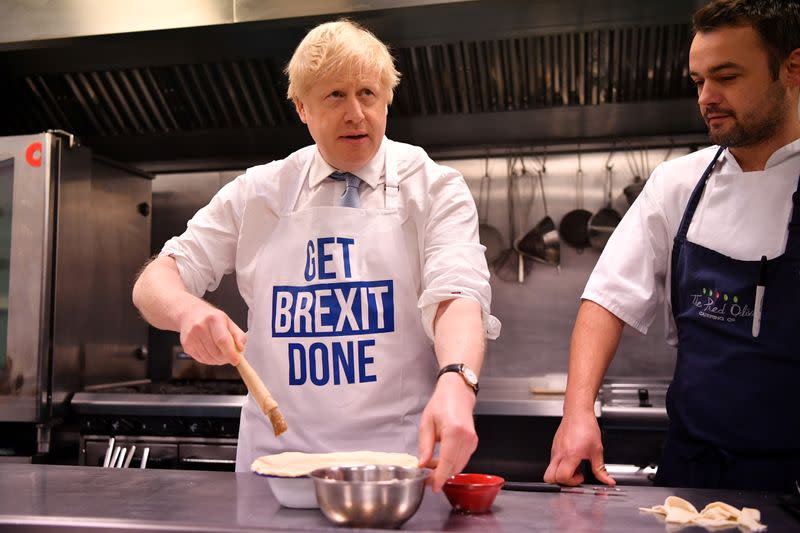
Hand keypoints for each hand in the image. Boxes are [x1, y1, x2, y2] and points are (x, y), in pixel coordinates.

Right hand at [178, 302, 246, 365]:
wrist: (190, 314)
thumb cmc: (211, 319)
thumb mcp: (228, 322)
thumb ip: (238, 335)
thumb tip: (240, 348)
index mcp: (213, 319)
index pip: (222, 340)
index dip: (230, 353)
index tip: (236, 360)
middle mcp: (200, 327)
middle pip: (215, 352)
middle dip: (225, 358)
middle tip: (229, 356)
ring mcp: (191, 337)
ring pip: (208, 358)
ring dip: (217, 360)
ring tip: (220, 353)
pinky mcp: (186, 345)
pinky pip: (201, 359)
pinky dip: (209, 360)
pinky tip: (211, 352)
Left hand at [417, 374, 477, 491]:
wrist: (457, 393)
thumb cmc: (442, 403)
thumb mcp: (427, 423)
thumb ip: (425, 446)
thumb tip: (422, 464)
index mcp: (454, 431)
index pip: (447, 461)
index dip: (439, 477)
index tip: (432, 486)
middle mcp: (466, 438)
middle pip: (454, 466)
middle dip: (440, 475)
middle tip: (425, 477)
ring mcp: (472, 441)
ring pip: (459, 465)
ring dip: (445, 469)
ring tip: (430, 465)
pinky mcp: (473, 442)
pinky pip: (462, 459)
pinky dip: (451, 463)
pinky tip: (440, 459)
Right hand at [543, 410, 614, 485]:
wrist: (578, 412)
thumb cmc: (586, 426)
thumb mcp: (597, 450)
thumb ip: (600, 469)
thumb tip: (607, 481)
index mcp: (570, 455)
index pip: (562, 477)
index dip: (572, 482)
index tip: (581, 477)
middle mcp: (559, 453)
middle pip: (549, 477)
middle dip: (561, 481)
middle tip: (574, 476)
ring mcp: (555, 450)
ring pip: (550, 469)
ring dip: (562, 472)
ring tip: (575, 466)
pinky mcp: (554, 446)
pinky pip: (553, 461)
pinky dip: (561, 464)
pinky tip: (572, 458)